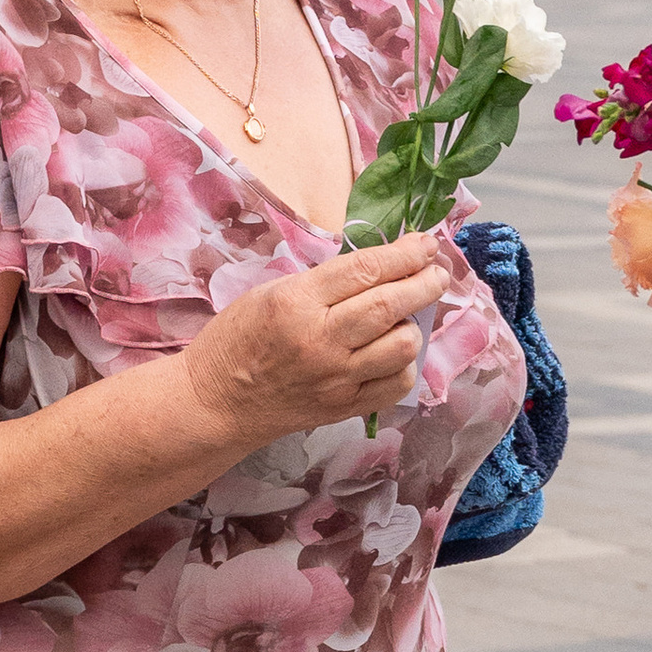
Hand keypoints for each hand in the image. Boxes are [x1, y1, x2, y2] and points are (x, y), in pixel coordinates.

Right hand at [182, 235, 448, 447]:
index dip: (404, 253)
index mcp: (296, 302)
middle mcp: (320, 340)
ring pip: (401, 347)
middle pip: (390, 305)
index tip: (426, 244)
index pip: (365, 270)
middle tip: (437, 272)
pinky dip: (404, 364)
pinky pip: (394, 384)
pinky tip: (394, 353)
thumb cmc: (236, 340)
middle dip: (424, 283)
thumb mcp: (270, 293)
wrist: (214, 402)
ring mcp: (335, 378)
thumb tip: (378, 268)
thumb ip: (323, 283)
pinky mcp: (343, 408)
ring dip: (414, 325)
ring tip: (407, 316)